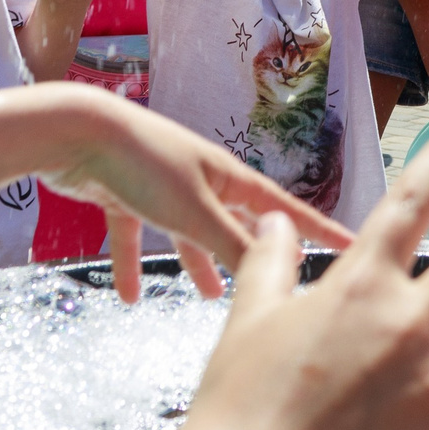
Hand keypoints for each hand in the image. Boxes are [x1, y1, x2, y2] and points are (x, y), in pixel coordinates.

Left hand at [37, 94, 355, 303]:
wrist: (76, 133)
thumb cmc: (142, 164)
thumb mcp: (195, 212)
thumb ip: (233, 244)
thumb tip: (277, 268)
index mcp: (227, 177)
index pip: (283, 210)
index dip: (318, 230)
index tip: (352, 245)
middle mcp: (199, 179)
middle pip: (235, 222)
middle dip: (252, 252)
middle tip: (275, 281)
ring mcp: (160, 185)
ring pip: (186, 231)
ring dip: (195, 261)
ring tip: (204, 295)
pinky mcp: (123, 193)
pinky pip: (133, 235)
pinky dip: (131, 263)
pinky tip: (128, 297)